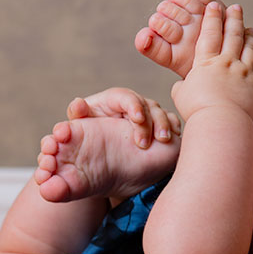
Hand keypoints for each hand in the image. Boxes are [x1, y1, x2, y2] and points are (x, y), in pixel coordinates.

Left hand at [65, 87, 181, 148]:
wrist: (102, 155)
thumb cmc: (89, 135)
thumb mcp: (81, 126)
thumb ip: (78, 114)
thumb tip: (78, 104)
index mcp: (113, 100)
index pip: (127, 97)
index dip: (134, 105)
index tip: (138, 118)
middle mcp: (132, 104)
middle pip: (147, 105)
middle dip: (150, 121)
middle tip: (145, 142)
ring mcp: (147, 113)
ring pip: (160, 113)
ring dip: (163, 126)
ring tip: (163, 140)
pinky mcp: (157, 124)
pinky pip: (171, 121)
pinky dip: (174, 128)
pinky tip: (173, 138)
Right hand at [171, 3, 252, 121]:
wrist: (221, 122)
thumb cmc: (197, 110)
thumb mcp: (182, 96)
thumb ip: (182, 87)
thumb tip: (181, 86)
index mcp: (207, 62)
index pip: (210, 33)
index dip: (212, 18)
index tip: (214, 5)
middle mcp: (228, 62)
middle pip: (233, 34)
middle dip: (234, 19)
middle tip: (236, 8)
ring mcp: (244, 72)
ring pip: (250, 48)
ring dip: (250, 36)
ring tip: (251, 30)